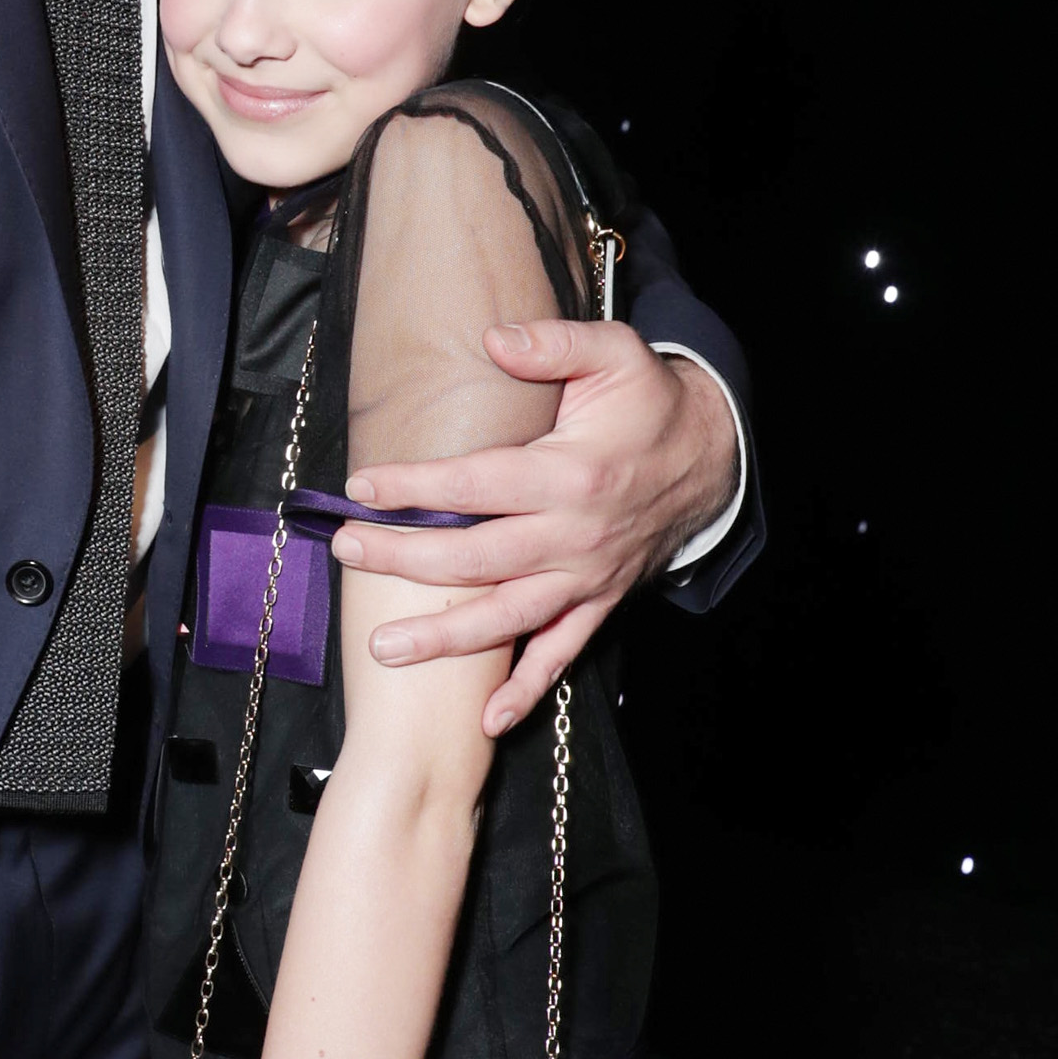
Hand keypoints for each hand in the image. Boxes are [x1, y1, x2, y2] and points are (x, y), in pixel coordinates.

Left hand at [332, 322, 737, 733]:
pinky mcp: (598, 601)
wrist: (710, 457)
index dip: (417, 485)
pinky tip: (486, 719)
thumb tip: (494, 339)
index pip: (477, 483)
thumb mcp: (614, 353)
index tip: (363, 485)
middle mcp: (575, 534)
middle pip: (477, 557)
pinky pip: (561, 653)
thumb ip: (553, 343)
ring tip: (384, 649)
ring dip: (445, 638)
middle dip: (406, 558)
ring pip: (508, 617)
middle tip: (348, 552)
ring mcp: (586, 576)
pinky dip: (527, 690)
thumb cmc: (648, 402)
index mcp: (570, 473)